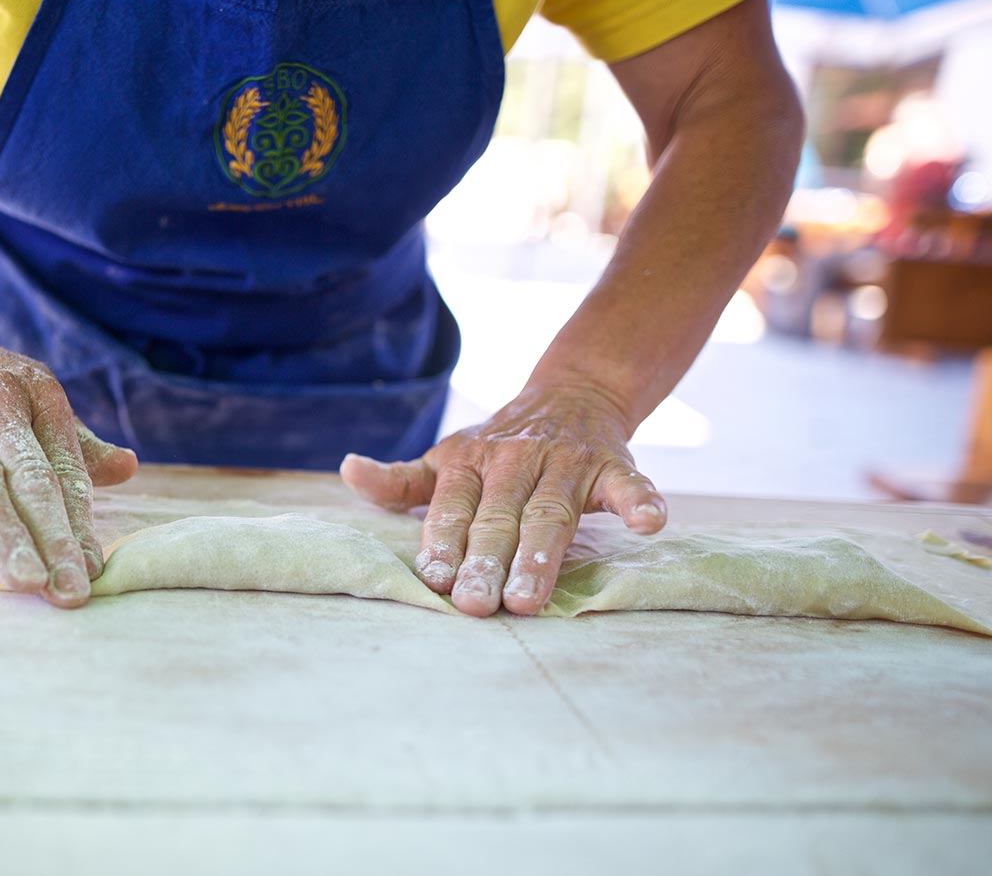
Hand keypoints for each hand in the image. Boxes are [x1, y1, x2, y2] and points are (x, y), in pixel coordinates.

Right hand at [0, 312, 137, 608]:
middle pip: (31, 479)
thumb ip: (74, 444)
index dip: (79, 525)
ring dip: (1, 529)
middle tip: (70, 592)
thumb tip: (129, 470)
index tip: (92, 574)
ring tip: (22, 578)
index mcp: (40, 398)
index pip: (65, 472)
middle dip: (54, 539)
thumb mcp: (29, 401)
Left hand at [339, 383, 665, 616]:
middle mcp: (514, 461)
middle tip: (477, 605)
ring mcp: (565, 463)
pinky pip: (629, 484)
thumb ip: (400, 481)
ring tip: (529, 598)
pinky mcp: (612, 464)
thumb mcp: (444, 460)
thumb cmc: (497, 447)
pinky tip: (649, 524)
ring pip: (551, 513)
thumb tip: (348, 470)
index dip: (444, 543)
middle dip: (486, 562)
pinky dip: (640, 501)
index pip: (453, 508)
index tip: (435, 580)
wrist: (571, 392)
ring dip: (541, 555)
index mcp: (469, 464)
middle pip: (499, 518)